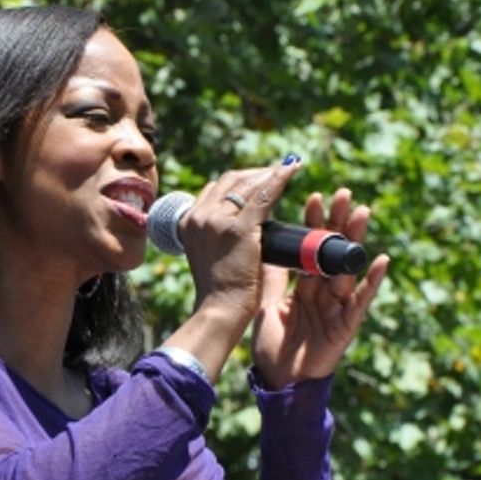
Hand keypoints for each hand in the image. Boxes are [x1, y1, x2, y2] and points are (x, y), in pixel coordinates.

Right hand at [178, 160, 301, 326]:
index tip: (257, 180)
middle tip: (276, 172)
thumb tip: (243, 226)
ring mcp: (217, 220)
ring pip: (247, 184)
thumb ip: (218, 236)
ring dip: (269, 174)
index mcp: (188, 221)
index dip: (239, 181)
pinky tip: (292, 170)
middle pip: (229, 180)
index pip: (215, 189)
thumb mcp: (209, 255)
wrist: (219, 310)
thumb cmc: (221, 291)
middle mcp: (199, 216)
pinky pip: (264, 195)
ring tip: (289, 169)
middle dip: (255, 173)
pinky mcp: (239, 228)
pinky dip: (280, 179)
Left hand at [251, 187, 389, 388]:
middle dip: (339, 223)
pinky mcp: (347, 324)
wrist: (277, 379)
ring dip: (355, 241)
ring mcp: (337, 307)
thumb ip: (272, 277)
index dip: (314, 224)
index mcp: (304, 285)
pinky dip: (372, 281)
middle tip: (344, 194)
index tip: (316, 197)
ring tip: (362, 213)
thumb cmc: (272, 345)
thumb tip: (265, 245)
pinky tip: (380, 259)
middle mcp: (323, 292)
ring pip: (348, 268)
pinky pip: (361, 300)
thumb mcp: (266, 303)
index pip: (311, 248)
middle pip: (333, 252)